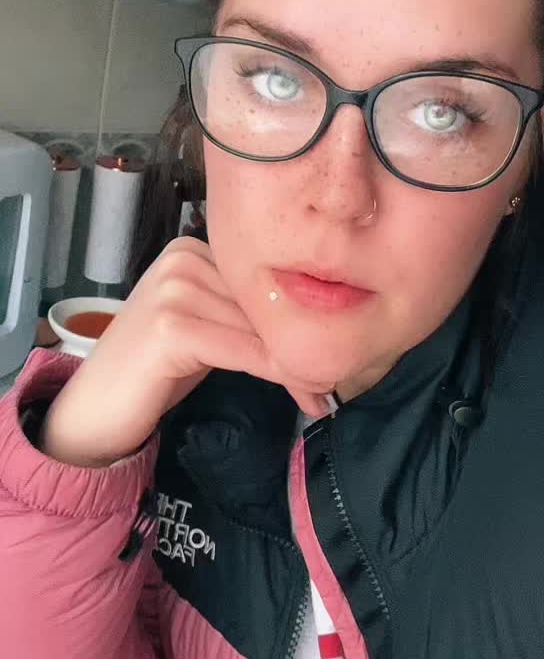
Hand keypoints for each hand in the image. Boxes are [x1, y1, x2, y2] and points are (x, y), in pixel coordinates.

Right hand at [39, 237, 334, 466]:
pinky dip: (277, 373)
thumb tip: (320, 322)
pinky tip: (302, 393)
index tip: (333, 354)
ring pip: (261, 328)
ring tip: (322, 394)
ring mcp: (174, 289)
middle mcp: (183, 258)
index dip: (300, 317)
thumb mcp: (207, 328)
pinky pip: (246, 350)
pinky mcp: (171, 326)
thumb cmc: (155, 372)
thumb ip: (246, 313)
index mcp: (194, 249)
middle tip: (334, 382)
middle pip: (265, 301)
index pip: (263, 279)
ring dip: (297, 365)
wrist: (94, 409)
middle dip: (303, 344)